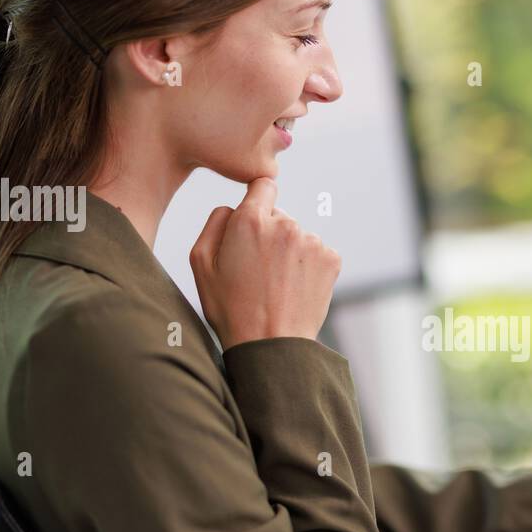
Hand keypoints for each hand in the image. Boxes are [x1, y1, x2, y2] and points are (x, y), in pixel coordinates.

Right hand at [190, 177, 340, 348]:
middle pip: (280, 216)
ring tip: (278, 285)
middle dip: (270, 234)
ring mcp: (311, 241)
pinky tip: (295, 288)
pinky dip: (309, 266)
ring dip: (290, 252)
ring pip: (299, 236)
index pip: (263, 185)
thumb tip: (235, 206)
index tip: (255, 220)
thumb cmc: (231, 308)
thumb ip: (215, 222)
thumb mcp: (200, 264)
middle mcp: (284, 224)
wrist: (270, 346)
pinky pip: (318, 252)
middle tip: (259, 270)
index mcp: (249, 221)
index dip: (257, 200)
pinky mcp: (331, 259)